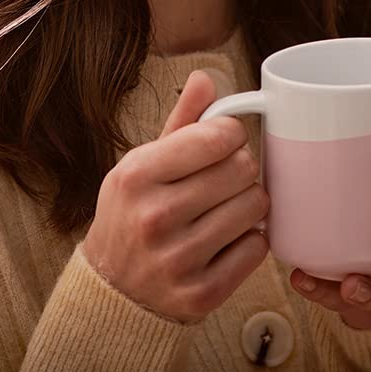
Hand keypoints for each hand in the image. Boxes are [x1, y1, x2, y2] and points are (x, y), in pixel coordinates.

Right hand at [82, 70, 269, 323]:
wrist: (113, 288)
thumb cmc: (133, 213)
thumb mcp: (143, 163)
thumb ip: (180, 121)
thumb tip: (205, 78)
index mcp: (137, 175)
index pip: (216, 137)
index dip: (232, 132)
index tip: (226, 139)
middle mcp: (154, 216)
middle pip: (242, 168)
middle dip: (242, 165)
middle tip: (228, 174)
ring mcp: (178, 259)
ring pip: (255, 207)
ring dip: (250, 201)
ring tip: (229, 204)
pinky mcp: (202, 293)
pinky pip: (257, 248)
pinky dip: (251, 238)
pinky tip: (229, 236)